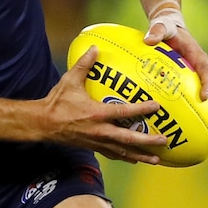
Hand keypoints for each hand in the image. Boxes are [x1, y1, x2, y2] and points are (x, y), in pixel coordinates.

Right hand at [40, 46, 168, 163]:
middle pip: (129, 139)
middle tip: (164, 140)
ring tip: (157, 158)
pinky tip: (135, 159)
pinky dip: (126, 157)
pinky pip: (113, 154)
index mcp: (96, 114)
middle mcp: (100, 131)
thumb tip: (95, 48)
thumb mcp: (70, 80)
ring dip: (141, 155)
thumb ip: (84, 64)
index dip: (141, 109)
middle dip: (148, 140)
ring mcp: (97, 141)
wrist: (43, 123)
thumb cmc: (57, 102)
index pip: (124, 112)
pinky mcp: (93, 147)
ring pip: (123, 151)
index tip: (156, 106)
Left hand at [144, 22, 207, 127]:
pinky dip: (201, 108)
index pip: (206, 71)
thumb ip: (156, 31)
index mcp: (198, 55)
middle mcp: (202, 66)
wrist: (171, 25)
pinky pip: (199, 94)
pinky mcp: (194, 79)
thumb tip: (149, 40)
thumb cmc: (167, 27)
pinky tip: (194, 123)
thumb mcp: (162, 26)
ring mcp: (200, 74)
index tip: (204, 96)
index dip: (207, 84)